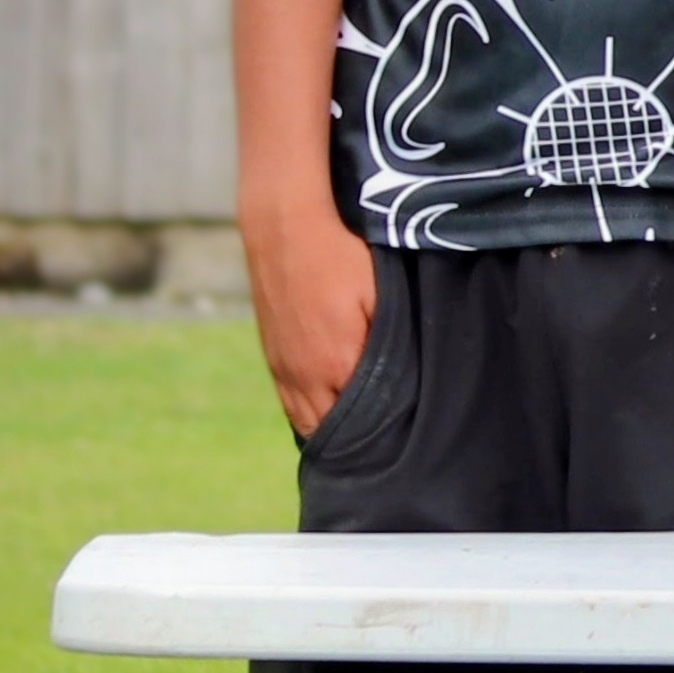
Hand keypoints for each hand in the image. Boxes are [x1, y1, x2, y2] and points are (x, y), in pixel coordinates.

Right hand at [245, 204, 376, 438]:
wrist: (284, 228)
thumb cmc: (339, 257)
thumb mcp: (379, 298)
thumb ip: (386, 345)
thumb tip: (396, 383)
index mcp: (336, 363)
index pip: (361, 422)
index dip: (382, 434)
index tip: (401, 439)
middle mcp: (303, 375)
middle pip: (329, 430)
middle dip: (356, 441)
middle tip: (385, 444)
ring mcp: (283, 367)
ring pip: (305, 419)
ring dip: (329, 429)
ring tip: (358, 437)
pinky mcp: (273, 356)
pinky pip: (289, 402)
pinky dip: (308, 413)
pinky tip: (327, 411)